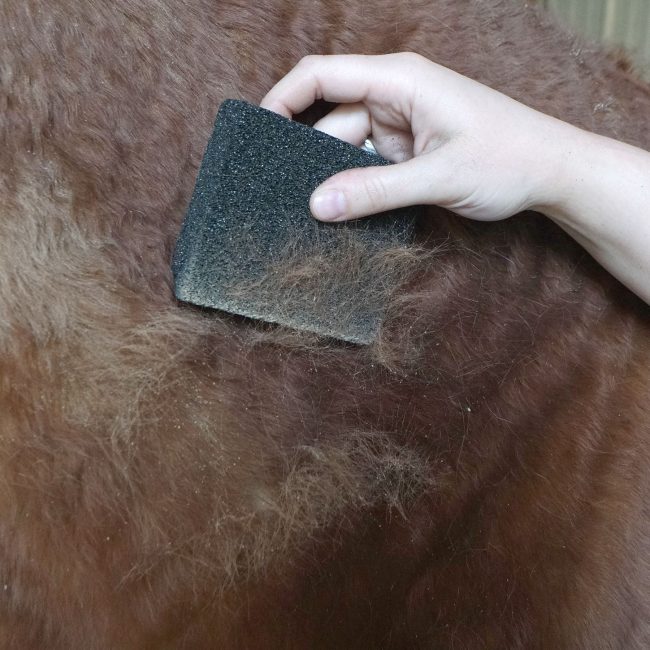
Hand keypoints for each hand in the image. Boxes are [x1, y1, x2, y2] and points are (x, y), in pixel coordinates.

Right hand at [261, 53, 573, 221]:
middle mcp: (395, 97)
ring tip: (312, 214)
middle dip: (307, 156)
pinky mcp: (407, 153)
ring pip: (346, 150)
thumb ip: (375, 191)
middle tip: (281, 195)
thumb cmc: (508, 158)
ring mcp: (400, 127)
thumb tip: (317, 206)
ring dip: (333, 180)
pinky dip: (355, 189)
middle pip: (331, 121)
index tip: (256, 133)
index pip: (323, 75)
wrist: (551, 174)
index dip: (283, 99)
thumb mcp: (438, 177)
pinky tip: (342, 212)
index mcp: (400, 80)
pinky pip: (367, 168)